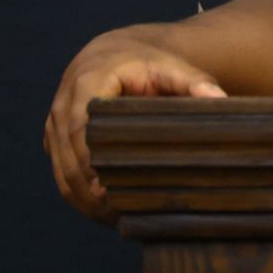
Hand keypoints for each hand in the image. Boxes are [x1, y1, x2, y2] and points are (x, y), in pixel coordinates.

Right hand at [44, 34, 225, 222]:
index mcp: (87, 83)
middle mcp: (63, 104)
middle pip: (70, 158)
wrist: (115, 53)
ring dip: (84, 200)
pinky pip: (61, 174)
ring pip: (62, 172)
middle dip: (90, 190)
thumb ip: (195, 82)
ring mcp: (53, 123)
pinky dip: (79, 195)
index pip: (82, 130)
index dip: (92, 163)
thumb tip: (219, 99)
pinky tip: (104, 211)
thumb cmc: (147, 63)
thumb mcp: (172, 68)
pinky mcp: (53, 139)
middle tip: (119, 214)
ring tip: (114, 219)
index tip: (110, 190)